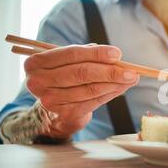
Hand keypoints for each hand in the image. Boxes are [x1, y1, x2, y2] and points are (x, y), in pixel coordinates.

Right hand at [24, 44, 139, 138]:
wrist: (53, 112)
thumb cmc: (64, 80)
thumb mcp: (69, 63)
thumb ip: (88, 57)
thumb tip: (116, 58)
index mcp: (36, 63)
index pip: (72, 54)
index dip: (97, 54)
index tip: (117, 54)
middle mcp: (39, 82)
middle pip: (82, 73)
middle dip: (110, 71)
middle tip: (131, 71)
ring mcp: (50, 100)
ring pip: (90, 88)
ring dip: (115, 84)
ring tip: (131, 79)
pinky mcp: (64, 114)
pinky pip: (94, 102)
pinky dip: (111, 93)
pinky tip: (121, 88)